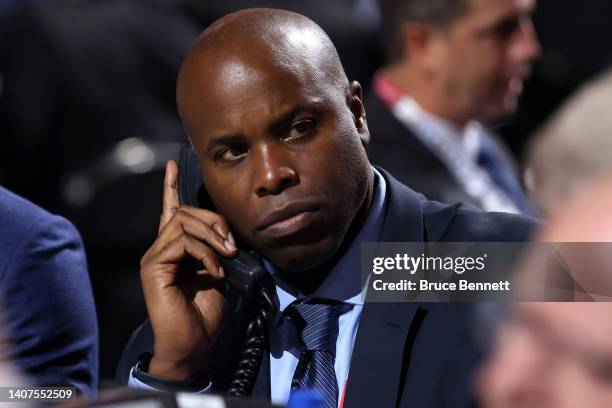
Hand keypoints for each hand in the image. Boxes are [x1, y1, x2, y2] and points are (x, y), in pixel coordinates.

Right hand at [140, 160, 237, 380]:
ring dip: (212, 237)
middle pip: (185, 211)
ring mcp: (155, 257)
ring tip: (228, 257)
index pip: (171, 210)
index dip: (172, 186)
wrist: (194, 344)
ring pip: (183, 222)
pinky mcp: (153, 266)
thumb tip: (226, 235)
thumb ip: (215, 249)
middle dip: (214, 221)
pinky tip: (216, 272)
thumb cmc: (206, 313)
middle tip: (233, 246)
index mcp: (176, 249)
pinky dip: (205, 254)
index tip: (173, 164)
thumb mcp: (218, 273)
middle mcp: (161, 248)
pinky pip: (182, 242)